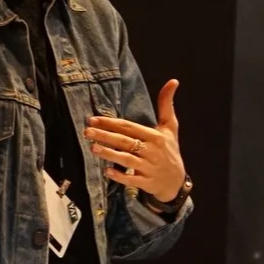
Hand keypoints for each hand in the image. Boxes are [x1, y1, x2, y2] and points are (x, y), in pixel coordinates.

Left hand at [87, 78, 184, 201]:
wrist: (176, 181)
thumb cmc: (169, 150)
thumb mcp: (170, 127)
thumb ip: (166, 104)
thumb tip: (173, 81)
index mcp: (156, 136)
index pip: (130, 127)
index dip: (111, 123)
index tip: (93, 119)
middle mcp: (152, 151)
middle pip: (125, 142)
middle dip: (105, 136)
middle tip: (87, 132)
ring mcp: (149, 168)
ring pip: (127, 159)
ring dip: (110, 154)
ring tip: (93, 148)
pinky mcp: (147, 182)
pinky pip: (132, 179)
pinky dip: (120, 176)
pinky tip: (107, 171)